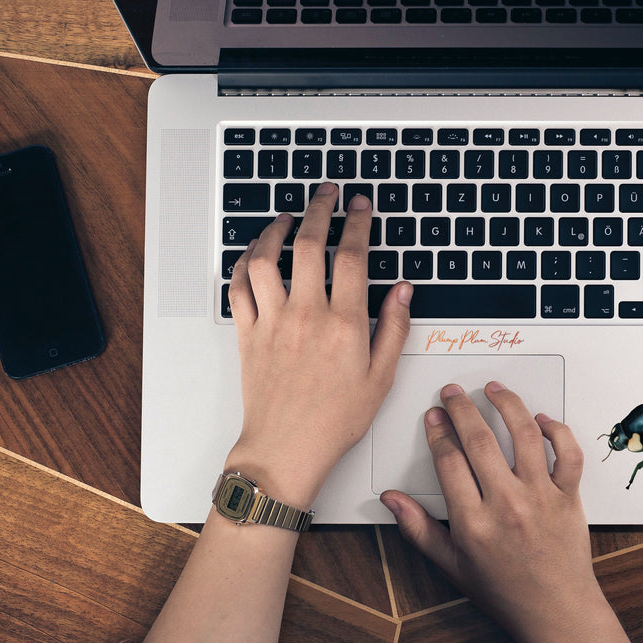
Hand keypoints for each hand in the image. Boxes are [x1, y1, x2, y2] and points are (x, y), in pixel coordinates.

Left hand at [226, 182, 411, 503]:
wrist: (286, 449)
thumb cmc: (334, 421)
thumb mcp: (380, 378)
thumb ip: (394, 328)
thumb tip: (403, 290)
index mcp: (345, 324)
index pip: (352, 257)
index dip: (357, 223)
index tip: (360, 206)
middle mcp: (306, 315)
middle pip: (309, 244)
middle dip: (319, 209)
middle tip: (326, 193)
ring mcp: (273, 321)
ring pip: (266, 258)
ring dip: (275, 230)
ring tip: (287, 217)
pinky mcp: (248, 334)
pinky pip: (238, 287)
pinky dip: (243, 263)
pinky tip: (254, 254)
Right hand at [381, 382, 605, 642]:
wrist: (556, 613)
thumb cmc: (505, 592)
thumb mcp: (451, 566)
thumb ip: (418, 529)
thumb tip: (391, 500)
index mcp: (473, 522)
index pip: (448, 460)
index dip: (437, 432)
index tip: (433, 416)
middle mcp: (506, 505)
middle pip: (480, 440)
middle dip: (461, 409)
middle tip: (453, 393)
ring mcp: (540, 497)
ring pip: (524, 435)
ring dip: (507, 405)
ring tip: (494, 389)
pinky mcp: (568, 497)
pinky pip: (567, 454)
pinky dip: (557, 431)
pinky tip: (541, 419)